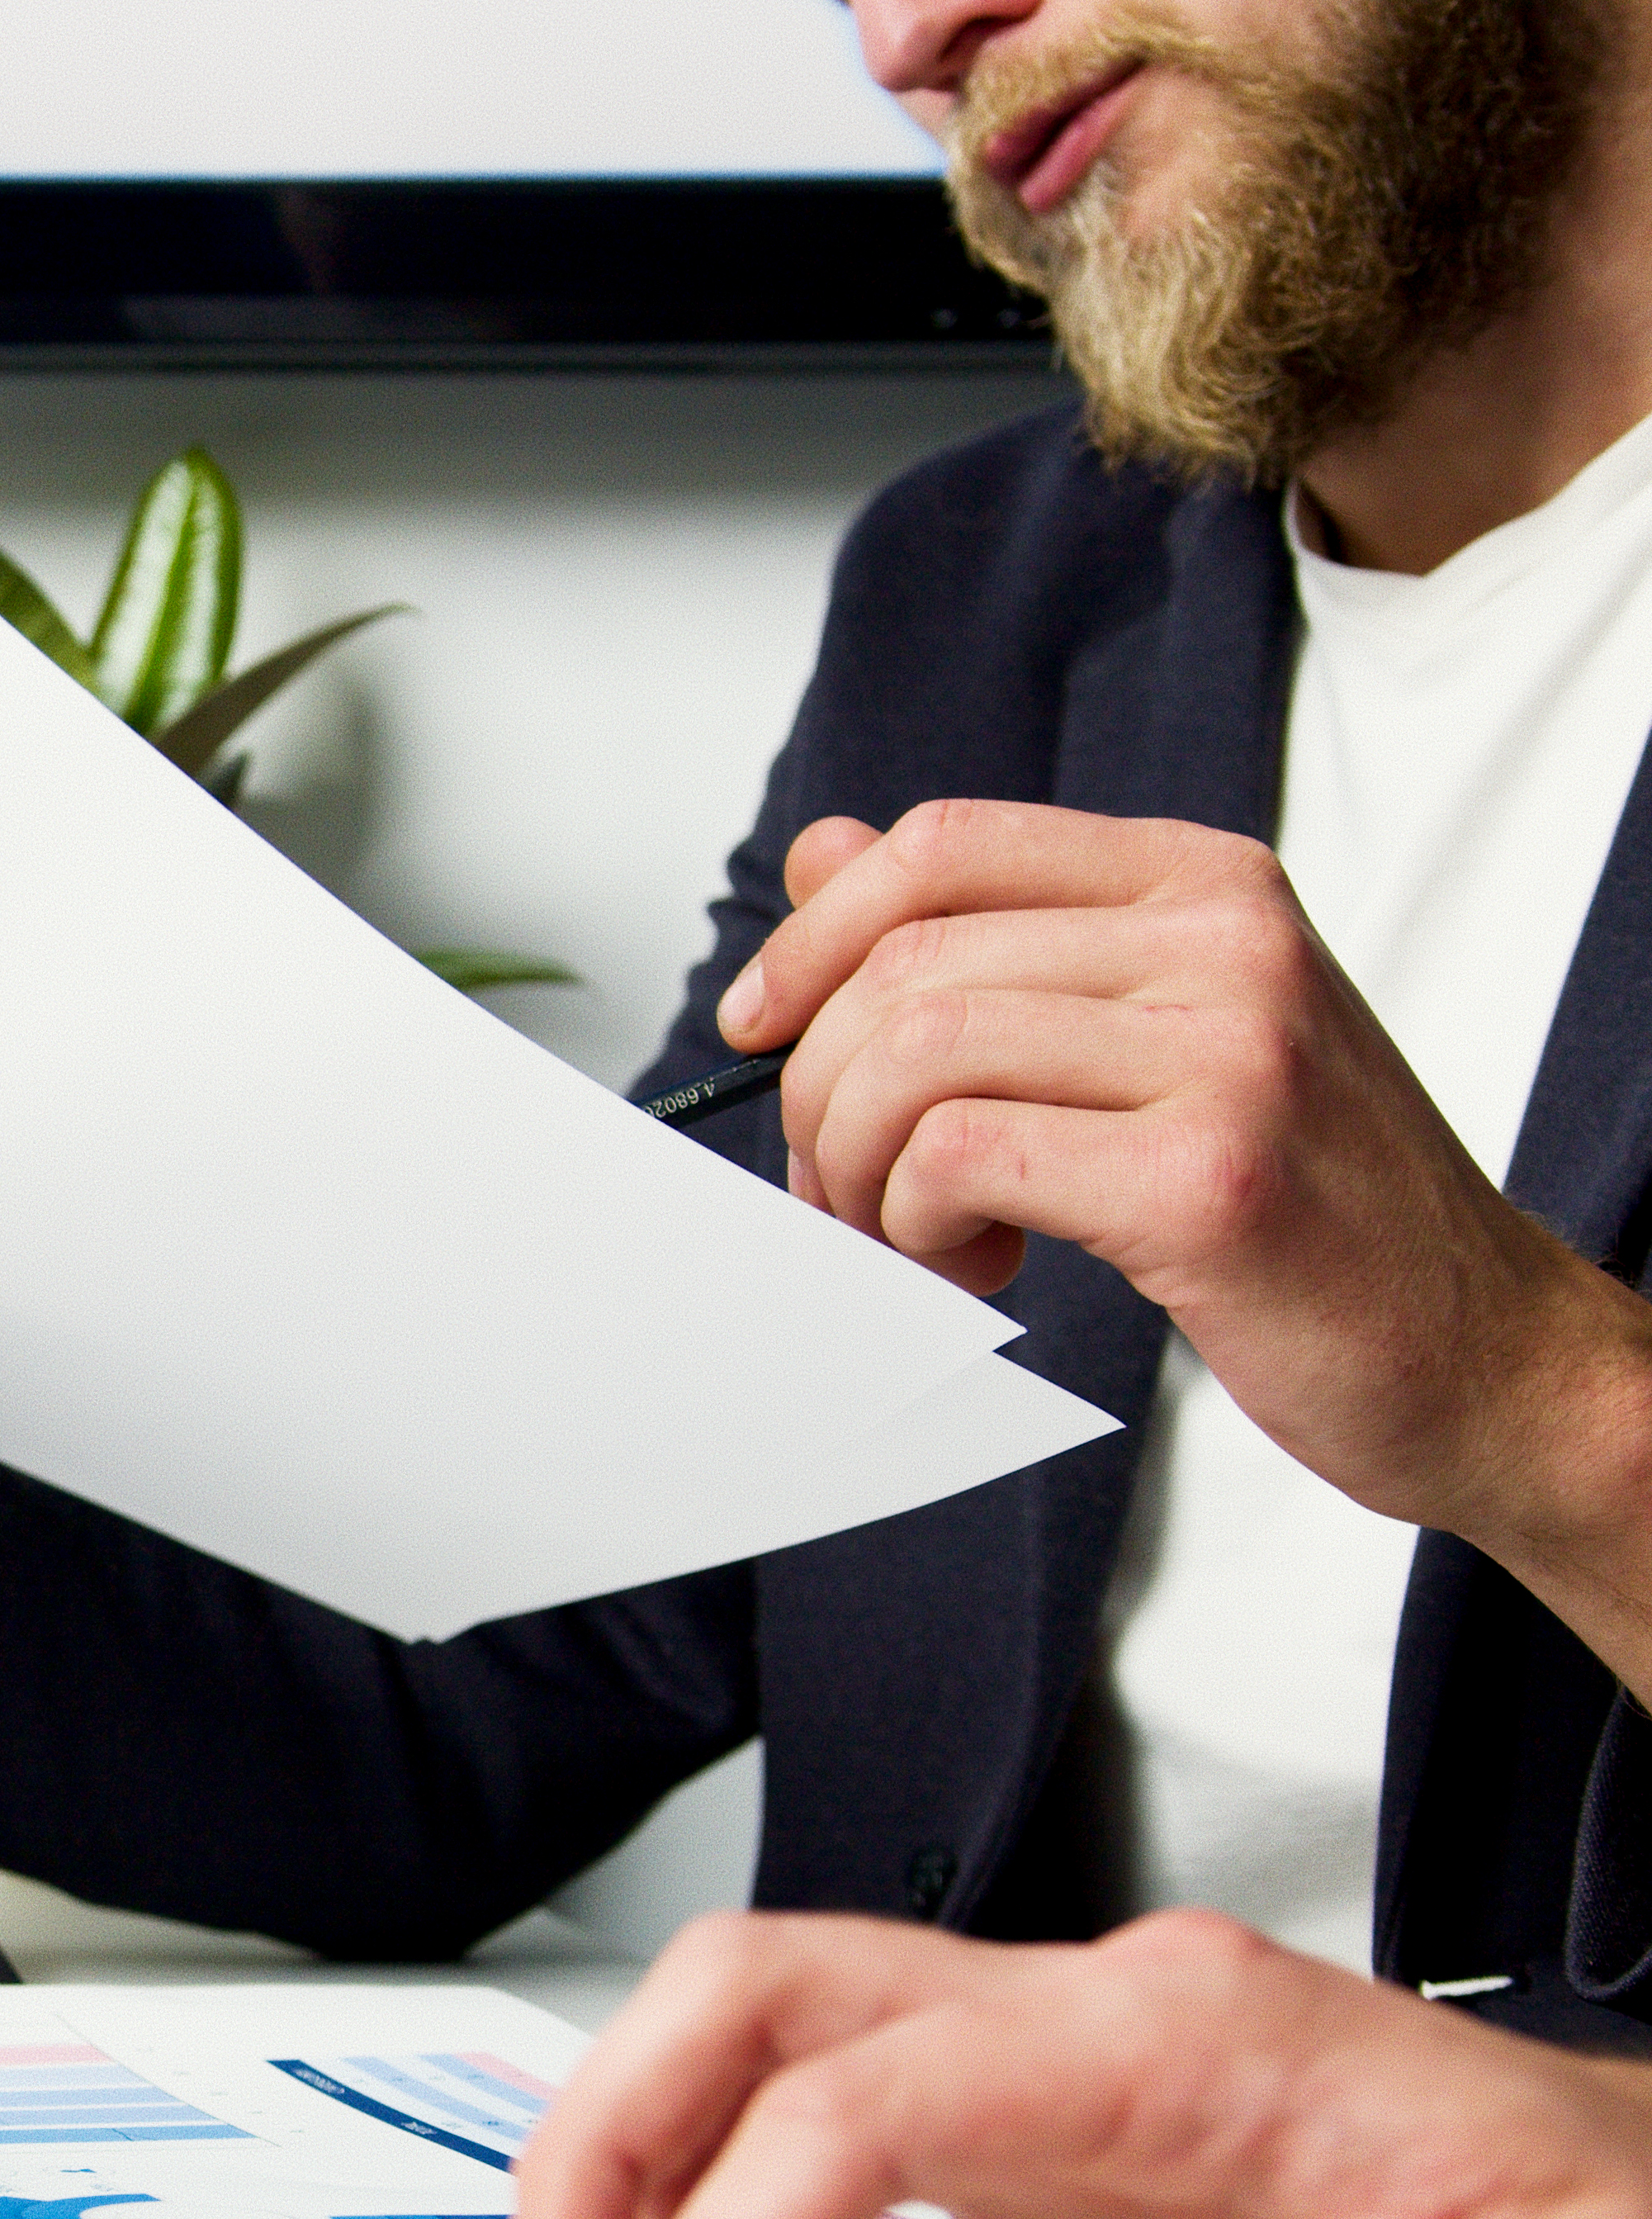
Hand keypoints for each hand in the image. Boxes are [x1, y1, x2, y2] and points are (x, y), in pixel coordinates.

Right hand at [511, 1909, 1651, 2218]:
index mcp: (1188, 2036)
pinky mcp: (1070, 2132)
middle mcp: (1106, 2017)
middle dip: (613, 2137)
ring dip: (656, 2160)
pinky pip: (846, 2118)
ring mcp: (1076, 2063)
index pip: (863, 2095)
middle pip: (765, 1992)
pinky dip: (768, 2213)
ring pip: (775, 2034)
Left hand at [726, 802, 1651, 1544]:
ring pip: (916, 1057)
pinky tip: (984, 1263)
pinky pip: (959, 1158)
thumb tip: (825, 855)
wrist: (1476, 1352)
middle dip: (826, 1091)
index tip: (762, 1026)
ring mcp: (1230, 1054)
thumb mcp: (1153, 1039)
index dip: (814, 936)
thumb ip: (995, 943)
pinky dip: (920, 1225)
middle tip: (850, 1187)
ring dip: (866, 1169)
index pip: (946, 846)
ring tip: (918, 1234)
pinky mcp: (1208, 1179)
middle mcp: (1227, 944)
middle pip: (907, 964)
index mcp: (1207, 885)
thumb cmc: (1306, 1206)